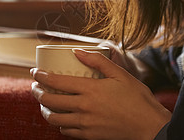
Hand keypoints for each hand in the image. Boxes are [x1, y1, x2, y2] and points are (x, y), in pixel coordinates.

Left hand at [30, 49, 171, 139]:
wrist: (149, 126)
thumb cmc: (137, 98)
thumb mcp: (120, 74)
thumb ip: (98, 61)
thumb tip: (77, 51)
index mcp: (90, 90)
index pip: (56, 82)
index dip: (41, 76)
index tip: (34, 72)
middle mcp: (84, 108)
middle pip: (50, 101)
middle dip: (37, 93)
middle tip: (35, 87)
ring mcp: (85, 124)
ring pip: (54, 119)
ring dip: (45, 110)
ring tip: (44, 103)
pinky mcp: (89, 136)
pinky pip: (66, 131)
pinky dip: (59, 124)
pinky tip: (61, 118)